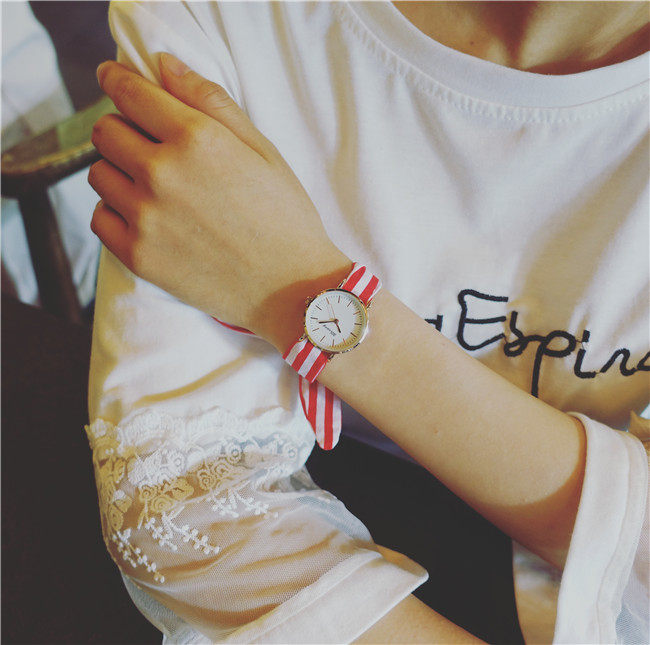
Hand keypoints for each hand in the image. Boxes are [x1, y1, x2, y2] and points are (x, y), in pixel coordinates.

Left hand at [88, 53, 350, 345]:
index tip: (114, 80)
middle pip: (105, 132)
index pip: (130, 93)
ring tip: (153, 188)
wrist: (291, 288)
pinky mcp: (138, 256)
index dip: (118, 81)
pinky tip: (146, 218)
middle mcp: (162, 174)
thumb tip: (164, 66)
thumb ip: (212, 103)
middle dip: (123, 130)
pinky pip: (100, 219)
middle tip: (148, 146)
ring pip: (98, 175)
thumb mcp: (262, 149)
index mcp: (196, 140)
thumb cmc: (285, 218)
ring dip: (119, 173)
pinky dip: (115, 213)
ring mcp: (146, 218)